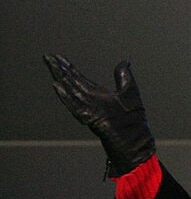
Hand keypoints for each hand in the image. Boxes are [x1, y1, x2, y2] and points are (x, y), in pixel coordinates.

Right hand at [44, 54, 155, 176]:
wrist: (135, 142)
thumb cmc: (132, 121)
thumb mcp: (129, 92)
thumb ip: (123, 77)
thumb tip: (123, 62)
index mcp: (97, 95)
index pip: (79, 78)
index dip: (69, 67)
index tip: (58, 57)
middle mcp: (91, 101)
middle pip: (72, 82)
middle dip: (60, 69)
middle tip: (48, 56)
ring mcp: (90, 109)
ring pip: (72, 91)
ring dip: (61, 78)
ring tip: (52, 65)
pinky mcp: (92, 118)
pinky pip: (76, 106)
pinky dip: (67, 96)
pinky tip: (57, 86)